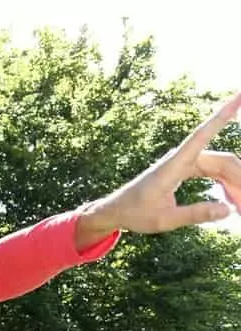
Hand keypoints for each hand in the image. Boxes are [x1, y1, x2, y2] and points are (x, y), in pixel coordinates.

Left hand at [76, 92, 240, 246]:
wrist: (116, 210)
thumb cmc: (135, 213)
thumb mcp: (164, 219)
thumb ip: (195, 215)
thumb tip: (227, 210)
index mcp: (173, 165)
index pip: (203, 134)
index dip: (223, 115)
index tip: (239, 95)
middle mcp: (181, 159)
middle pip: (222, 161)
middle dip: (239, 179)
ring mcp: (184, 163)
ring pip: (221, 167)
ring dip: (234, 184)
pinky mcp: (185, 170)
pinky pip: (213, 172)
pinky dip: (224, 185)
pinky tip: (231, 200)